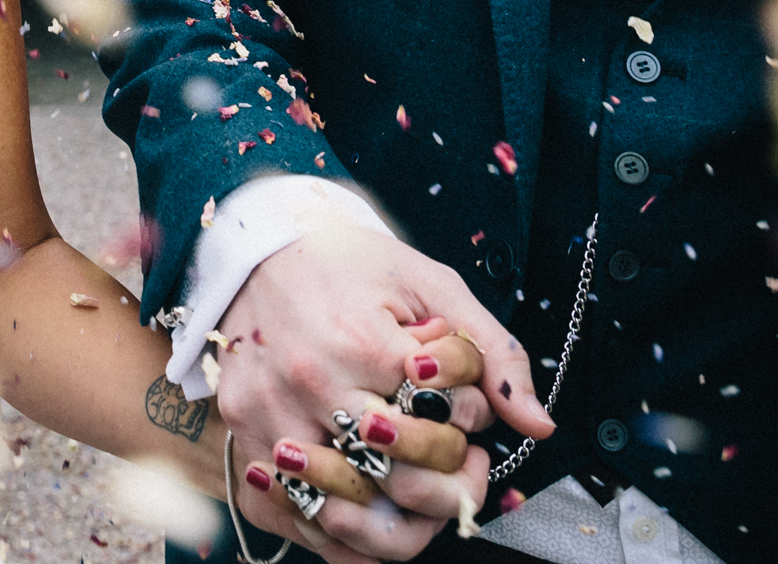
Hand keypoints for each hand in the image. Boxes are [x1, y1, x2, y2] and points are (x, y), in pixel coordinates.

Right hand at [209, 227, 549, 557]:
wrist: (259, 244)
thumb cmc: (351, 263)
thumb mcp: (433, 285)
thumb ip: (493, 351)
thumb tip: (538, 425)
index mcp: (362, 341)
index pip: (441, 428)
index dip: (465, 430)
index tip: (461, 412)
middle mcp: (309, 382)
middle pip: (397, 479)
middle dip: (443, 483)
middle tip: (451, 460)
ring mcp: (266, 412)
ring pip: (342, 514)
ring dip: (395, 522)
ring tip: (414, 492)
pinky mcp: (239, 431)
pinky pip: (283, 515)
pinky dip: (330, 534)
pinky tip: (362, 513)